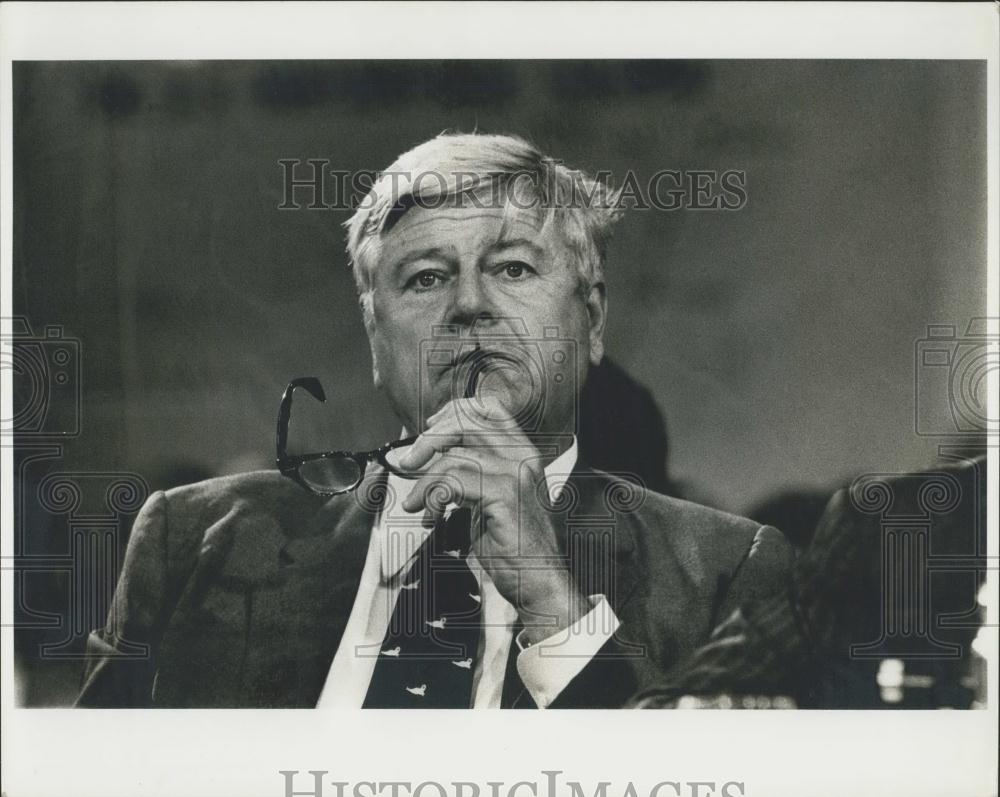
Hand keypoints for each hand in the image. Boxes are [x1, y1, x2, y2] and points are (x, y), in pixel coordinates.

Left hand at [397, 396, 586, 643]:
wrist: (539, 580)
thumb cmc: (512, 545)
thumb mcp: (489, 500)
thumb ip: (469, 474)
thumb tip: (424, 460)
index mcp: (522, 452)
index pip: (490, 408)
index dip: (455, 411)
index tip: (430, 428)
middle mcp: (522, 456)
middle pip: (466, 421)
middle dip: (428, 439)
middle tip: (409, 463)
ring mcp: (515, 473)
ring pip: (453, 456)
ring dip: (424, 482)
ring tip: (417, 505)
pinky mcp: (505, 495)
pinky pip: (453, 481)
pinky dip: (432, 498)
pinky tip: (430, 517)